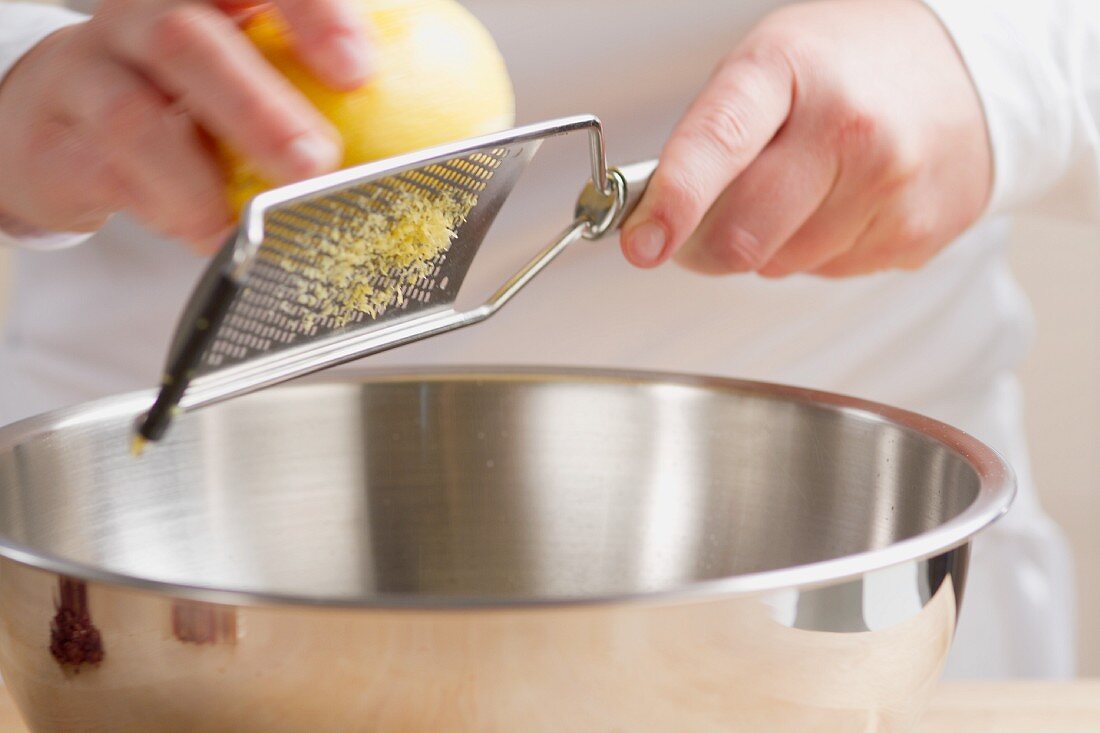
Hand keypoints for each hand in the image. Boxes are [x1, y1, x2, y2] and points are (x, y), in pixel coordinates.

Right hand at [0, 0, 372, 251]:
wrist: (60, 122)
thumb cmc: (184, 100)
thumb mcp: (252, 77)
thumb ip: (325, 97)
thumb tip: (436, 149)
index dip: (309, 11)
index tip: (359, 67)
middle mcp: (143, 19)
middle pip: (186, 38)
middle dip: (257, 104)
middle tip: (315, 160)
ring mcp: (91, 74)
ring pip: (136, 116)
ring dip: (201, 180)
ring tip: (249, 221)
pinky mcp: (56, 140)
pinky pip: (108, 179)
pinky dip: (163, 212)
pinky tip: (205, 233)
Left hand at [620, 0, 990, 277]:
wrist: (967, 74)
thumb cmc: (848, 70)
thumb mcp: (768, 68)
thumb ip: (705, 139)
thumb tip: (652, 220)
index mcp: (788, 69)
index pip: (717, 144)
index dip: (674, 203)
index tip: (642, 244)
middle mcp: (845, 124)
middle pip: (743, 233)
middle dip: (705, 245)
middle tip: (702, 225)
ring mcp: (888, 181)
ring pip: (779, 263)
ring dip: (768, 245)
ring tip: (801, 190)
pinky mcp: (915, 231)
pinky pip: (826, 272)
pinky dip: (816, 251)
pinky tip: (842, 204)